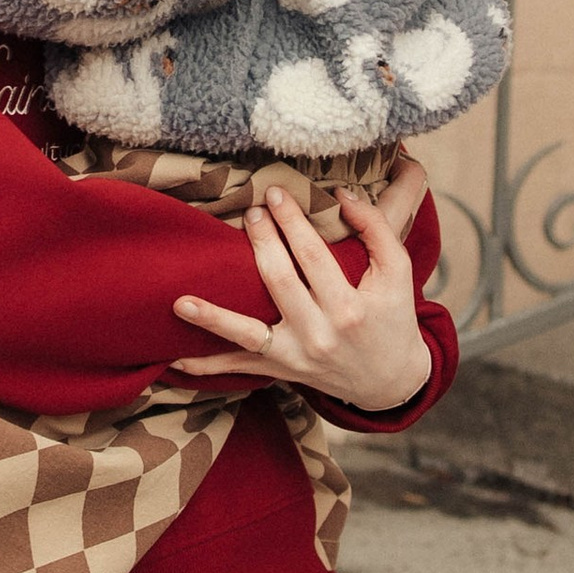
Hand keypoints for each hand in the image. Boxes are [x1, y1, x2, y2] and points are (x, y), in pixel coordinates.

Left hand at [172, 159, 434, 415]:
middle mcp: (320, 335)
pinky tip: (174, 359)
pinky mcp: (281, 370)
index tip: (276, 192)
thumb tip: (342, 195)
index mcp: (350, 308)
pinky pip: (239, 369)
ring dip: (212, 318)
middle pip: (278, 281)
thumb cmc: (392, 316)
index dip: (292, 221)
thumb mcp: (398, 272)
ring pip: (248, 335)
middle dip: (261, 241)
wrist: (389, 380)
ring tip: (180, 301)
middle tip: (250, 210)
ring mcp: (296, 357)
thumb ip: (376, 228)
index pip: (313, 255)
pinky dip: (207, 367)